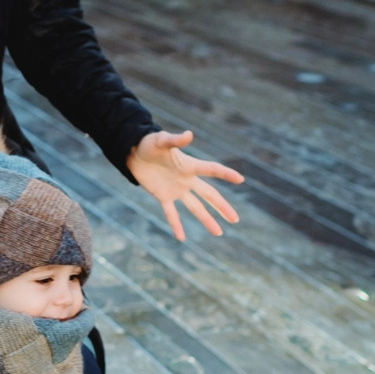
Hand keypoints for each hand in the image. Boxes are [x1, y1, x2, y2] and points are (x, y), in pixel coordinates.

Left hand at [127, 130, 243, 241]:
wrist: (134, 152)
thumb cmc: (150, 143)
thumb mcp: (161, 140)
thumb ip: (175, 140)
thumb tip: (189, 134)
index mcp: (189, 165)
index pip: (211, 170)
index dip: (225, 174)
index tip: (240, 179)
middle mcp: (186, 180)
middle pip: (209, 195)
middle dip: (222, 207)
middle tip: (235, 219)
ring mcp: (176, 190)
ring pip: (195, 207)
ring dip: (207, 219)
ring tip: (219, 233)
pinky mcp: (163, 196)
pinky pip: (171, 213)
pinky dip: (176, 225)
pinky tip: (181, 238)